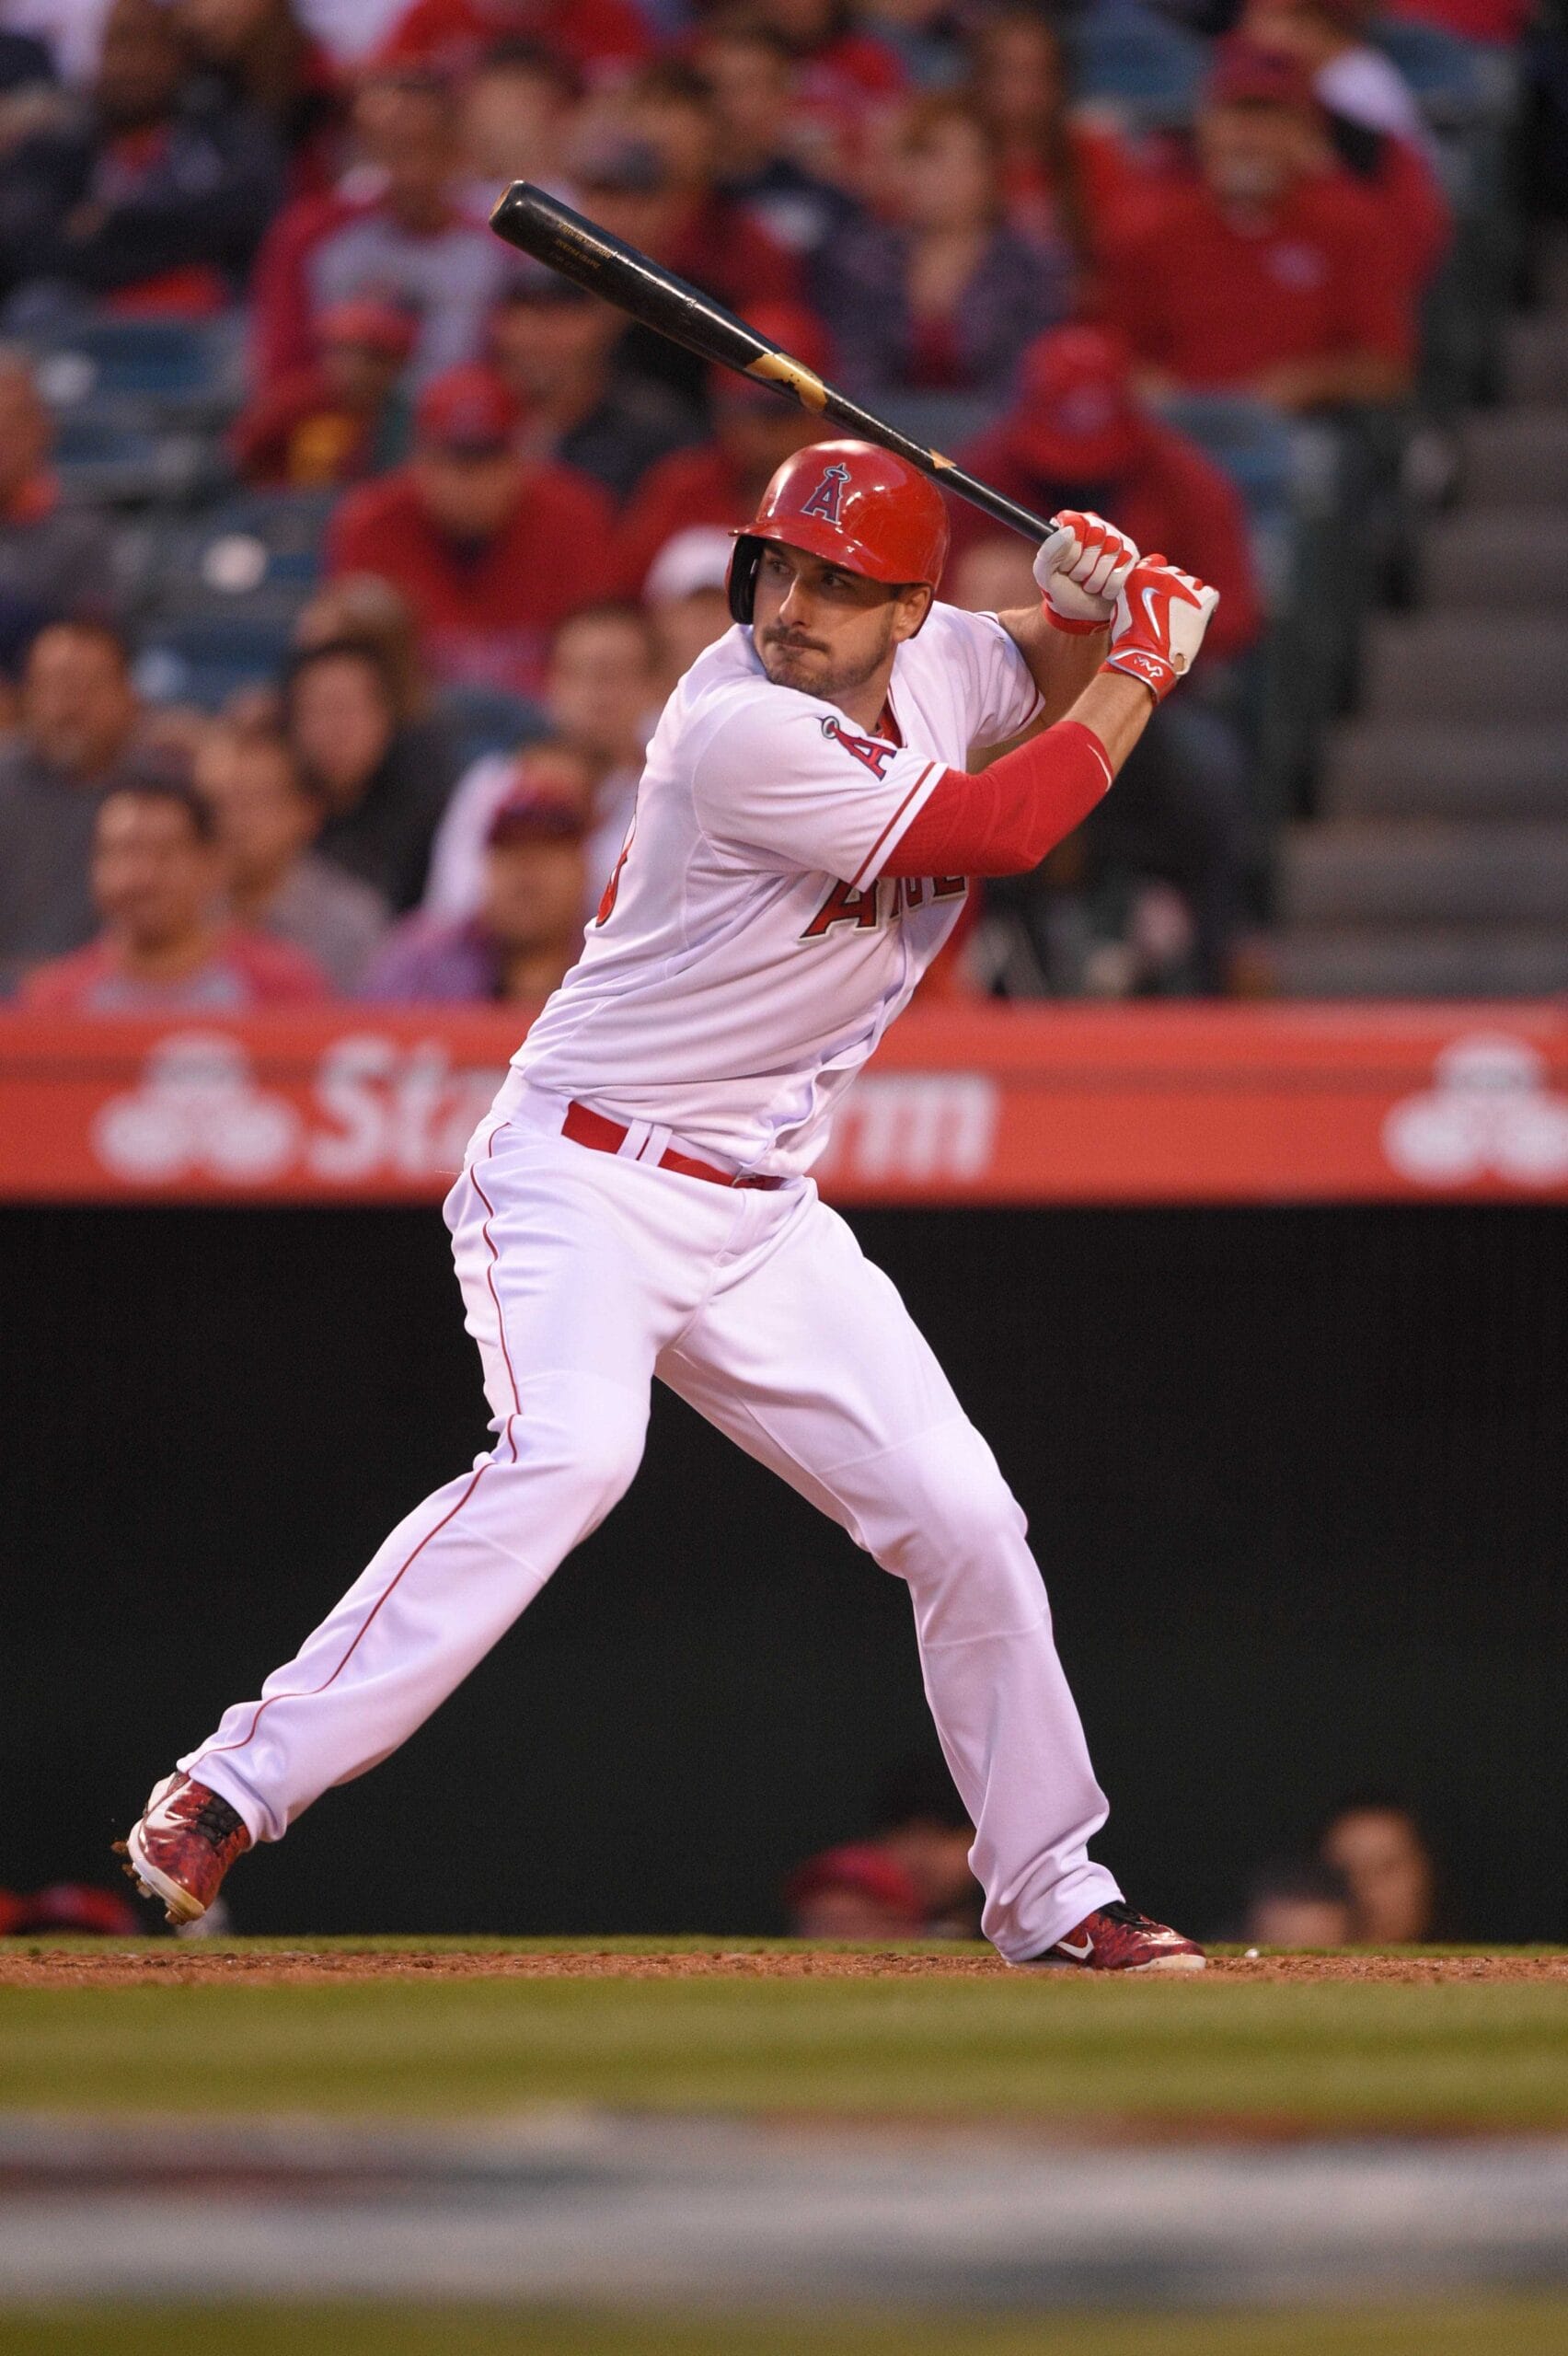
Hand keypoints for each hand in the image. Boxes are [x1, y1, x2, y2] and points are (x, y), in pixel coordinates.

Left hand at [1033, 509, 1140, 633]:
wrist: (1082, 614)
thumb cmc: (1062, 590)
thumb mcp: (1045, 575)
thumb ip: (1048, 553)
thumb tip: (1069, 531)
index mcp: (1071, 524)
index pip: (1075, 524)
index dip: (1071, 551)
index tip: (1065, 567)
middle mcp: (1096, 526)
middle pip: (1096, 535)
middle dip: (1084, 567)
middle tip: (1078, 578)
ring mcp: (1117, 539)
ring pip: (1112, 551)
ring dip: (1096, 579)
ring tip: (1091, 586)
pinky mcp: (1132, 555)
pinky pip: (1125, 567)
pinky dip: (1111, 586)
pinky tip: (1105, 590)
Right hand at [1103, 553, 1218, 702]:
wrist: (1146, 658)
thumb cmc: (1130, 639)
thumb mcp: (1121, 608)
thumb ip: (1134, 592)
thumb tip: (1143, 593)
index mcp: (1143, 573)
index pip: (1156, 563)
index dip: (1157, 579)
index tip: (1156, 592)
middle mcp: (1166, 574)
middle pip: (1176, 574)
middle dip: (1174, 589)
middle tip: (1168, 611)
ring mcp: (1186, 587)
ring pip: (1194, 585)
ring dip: (1190, 597)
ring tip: (1182, 618)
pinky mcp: (1203, 602)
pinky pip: (1210, 595)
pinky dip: (1206, 604)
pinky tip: (1197, 617)